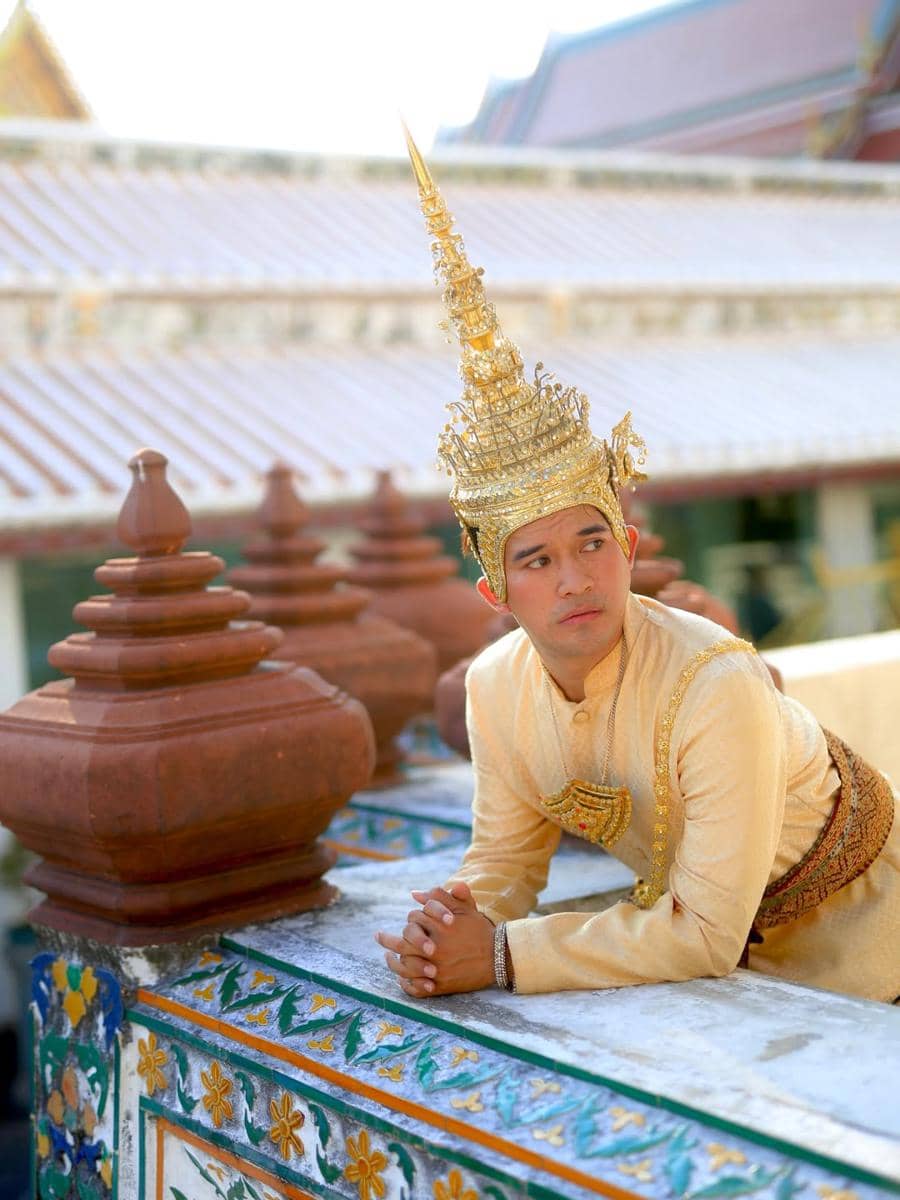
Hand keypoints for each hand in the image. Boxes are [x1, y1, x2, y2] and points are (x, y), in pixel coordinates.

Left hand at [374, 880, 495, 998]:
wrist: (498, 958)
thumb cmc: (479, 930)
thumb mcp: (464, 908)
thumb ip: (441, 896)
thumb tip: (415, 893)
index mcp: (440, 928)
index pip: (414, 920)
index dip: (413, 919)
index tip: (412, 919)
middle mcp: (436, 948)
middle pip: (403, 942)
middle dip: (388, 939)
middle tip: (377, 936)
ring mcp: (437, 969)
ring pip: (405, 966)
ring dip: (393, 962)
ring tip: (387, 956)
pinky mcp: (440, 986)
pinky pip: (415, 987)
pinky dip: (405, 983)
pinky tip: (400, 977)